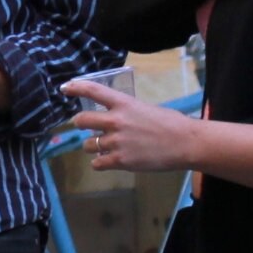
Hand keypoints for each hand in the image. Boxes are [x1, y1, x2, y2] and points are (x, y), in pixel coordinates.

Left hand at [66, 78, 200, 172]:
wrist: (187, 143)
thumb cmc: (171, 124)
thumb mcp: (145, 109)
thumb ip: (127, 112)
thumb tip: (116, 118)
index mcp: (123, 104)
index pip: (93, 90)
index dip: (75, 88)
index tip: (64, 88)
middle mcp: (115, 121)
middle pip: (81, 121)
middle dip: (80, 124)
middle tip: (85, 127)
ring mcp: (116, 141)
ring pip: (87, 145)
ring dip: (91, 146)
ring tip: (101, 148)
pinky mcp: (121, 160)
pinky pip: (97, 163)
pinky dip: (98, 164)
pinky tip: (104, 162)